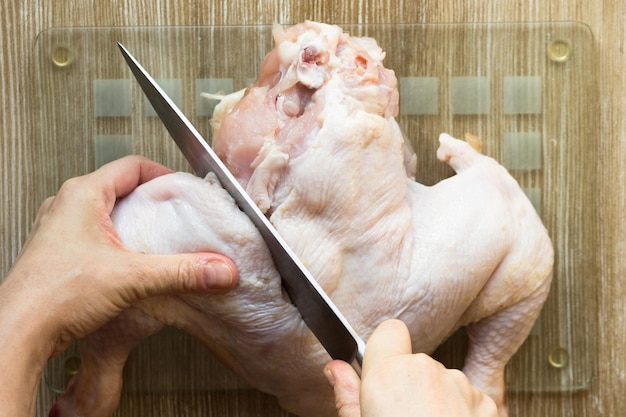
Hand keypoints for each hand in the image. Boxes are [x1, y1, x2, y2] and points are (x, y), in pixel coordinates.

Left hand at [0, 155, 237, 365]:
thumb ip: (182, 272)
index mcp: (82, 195)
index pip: (132, 166)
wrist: (17, 333)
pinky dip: (118, 243)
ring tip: (155, 239)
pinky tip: (131, 265)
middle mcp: (66, 207)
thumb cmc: (52, 295)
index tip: (183, 190)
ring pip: (106, 212)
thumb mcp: (131, 278)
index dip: (164, 174)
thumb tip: (218, 269)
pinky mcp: (59, 254)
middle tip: (174, 215)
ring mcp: (59, 230)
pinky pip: (95, 236)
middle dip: (151, 201)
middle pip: (120, 187)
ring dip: (133, 223)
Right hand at [324, 319, 497, 416]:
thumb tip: (335, 370)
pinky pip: (467, 396)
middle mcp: (426, 371)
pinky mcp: (487, 402)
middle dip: (409, 384)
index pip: (389, 331)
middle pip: (414, 361)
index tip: (381, 372)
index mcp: (388, 376)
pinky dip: (460, 412)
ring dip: (436, 399)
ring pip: (442, 380)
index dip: (384, 350)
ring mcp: (460, 385)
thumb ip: (347, 396)